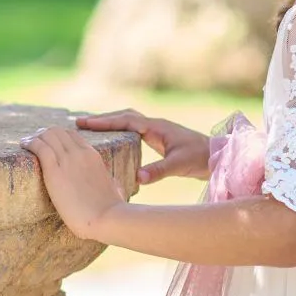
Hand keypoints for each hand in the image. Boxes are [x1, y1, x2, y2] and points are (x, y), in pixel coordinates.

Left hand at [21, 122, 124, 239]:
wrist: (107, 217)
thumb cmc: (112, 209)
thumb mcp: (115, 188)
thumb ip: (112, 183)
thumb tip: (115, 187)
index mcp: (93, 155)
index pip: (72, 135)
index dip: (58, 136)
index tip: (48, 143)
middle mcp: (80, 153)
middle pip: (57, 131)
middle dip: (44, 134)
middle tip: (34, 141)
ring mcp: (67, 160)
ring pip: (47, 135)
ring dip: (35, 137)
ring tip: (26, 143)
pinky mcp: (54, 171)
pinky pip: (39, 147)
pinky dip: (30, 143)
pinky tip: (24, 145)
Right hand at [75, 107, 210, 185]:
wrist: (217, 157)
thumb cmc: (200, 158)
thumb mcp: (179, 165)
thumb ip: (159, 171)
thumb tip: (138, 178)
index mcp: (157, 127)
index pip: (126, 120)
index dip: (105, 122)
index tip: (84, 124)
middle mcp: (155, 125)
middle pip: (124, 116)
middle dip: (102, 120)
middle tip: (79, 124)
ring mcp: (156, 131)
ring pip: (128, 122)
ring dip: (110, 123)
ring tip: (88, 129)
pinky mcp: (158, 139)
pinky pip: (133, 131)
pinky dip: (119, 131)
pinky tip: (111, 140)